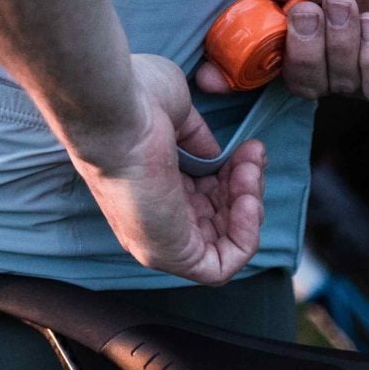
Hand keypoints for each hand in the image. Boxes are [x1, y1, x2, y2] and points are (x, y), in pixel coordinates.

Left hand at [69, 55, 265, 285]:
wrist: (116, 112)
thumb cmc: (136, 103)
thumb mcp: (179, 117)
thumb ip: (199, 142)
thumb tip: (216, 157)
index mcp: (152, 182)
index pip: (205, 195)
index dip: (233, 175)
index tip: (247, 148)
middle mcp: (154, 213)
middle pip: (219, 217)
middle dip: (246, 186)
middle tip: (252, 156)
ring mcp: (159, 237)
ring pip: (224, 239)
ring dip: (250, 204)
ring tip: (249, 170)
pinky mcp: (170, 254)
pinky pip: (220, 266)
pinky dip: (245, 236)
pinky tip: (247, 200)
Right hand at [194, 0, 368, 102]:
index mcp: (299, 29)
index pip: (257, 60)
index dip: (231, 72)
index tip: (210, 75)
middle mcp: (326, 57)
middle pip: (294, 79)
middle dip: (297, 48)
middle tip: (307, 9)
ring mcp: (361, 71)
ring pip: (331, 82)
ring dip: (335, 42)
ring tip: (347, 2)